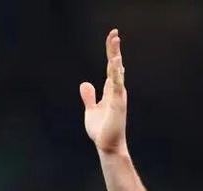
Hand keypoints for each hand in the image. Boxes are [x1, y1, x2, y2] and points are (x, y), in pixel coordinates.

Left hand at [79, 29, 127, 155]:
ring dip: (115, 56)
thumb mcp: (91, 111)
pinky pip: (117, 86)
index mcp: (111, 91)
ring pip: (117, 72)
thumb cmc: (102, 130)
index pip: (111, 68)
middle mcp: (116, 91)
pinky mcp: (117, 104)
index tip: (112, 38)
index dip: (111, 53)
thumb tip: (84, 83)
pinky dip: (117, 74)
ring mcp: (118, 97)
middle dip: (114, 50)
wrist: (108, 146)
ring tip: (115, 41)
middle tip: (114, 33)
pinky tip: (116, 63)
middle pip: (115, 66)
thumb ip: (89, 97)